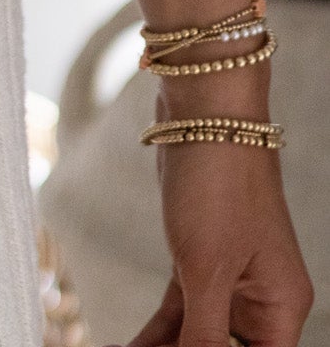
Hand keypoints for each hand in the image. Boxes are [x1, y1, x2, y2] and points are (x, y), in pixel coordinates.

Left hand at [121, 141, 312, 346]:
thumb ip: (203, 336)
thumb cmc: (219, 184)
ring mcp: (229, 279)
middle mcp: (261, 299)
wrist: (203, 112)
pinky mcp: (198, 259)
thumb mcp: (207, 270)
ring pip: (197, 336)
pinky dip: (156, 333)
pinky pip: (179, 312)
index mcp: (281, 308)